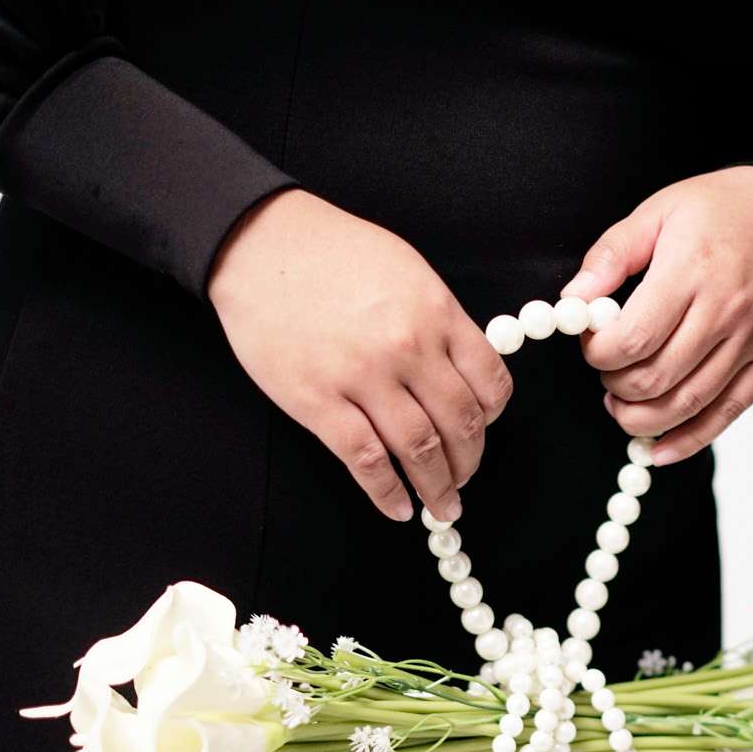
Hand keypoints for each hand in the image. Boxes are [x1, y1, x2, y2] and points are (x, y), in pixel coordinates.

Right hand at [208, 188, 511, 521]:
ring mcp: (362, 377)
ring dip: (437, 487)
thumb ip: (439, 320)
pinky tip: (399, 508)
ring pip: (419, 450)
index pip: (489, 381)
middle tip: (464, 479)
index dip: (493, 417)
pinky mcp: (318, 402)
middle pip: (460, 423)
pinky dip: (388, 493)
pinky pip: (365, 462)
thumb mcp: (406, 271)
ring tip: (442, 505)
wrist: (259, 244)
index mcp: (436, 313)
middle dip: (469, 461)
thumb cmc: (333, 252)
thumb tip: (464, 370)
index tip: (485, 429)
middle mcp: (408, 347)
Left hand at [562, 166, 752, 464]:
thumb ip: (610, 256)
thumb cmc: (723, 208)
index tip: (590, 343)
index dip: (597, 353)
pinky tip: (659, 449)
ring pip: (687, 405)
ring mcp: (751, 341)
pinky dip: (689, 440)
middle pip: (655, 378)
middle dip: (615, 386)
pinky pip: (727, 414)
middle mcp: (725, 311)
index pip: (632, 339)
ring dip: (642, 418)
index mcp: (691, 271)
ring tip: (622, 405)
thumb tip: (571, 302)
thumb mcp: (658, 212)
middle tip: (606, 371)